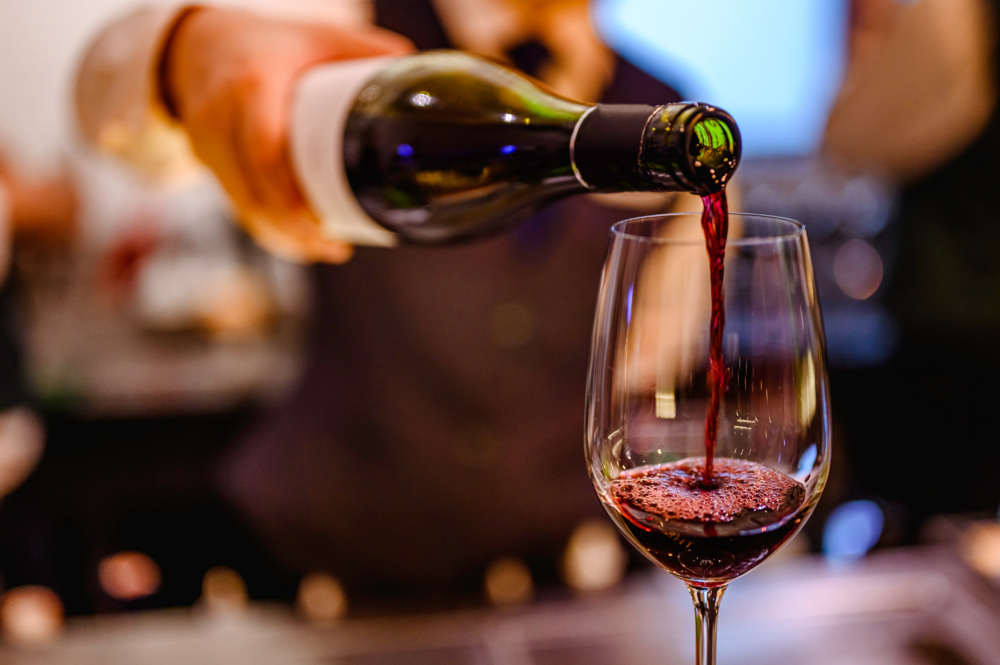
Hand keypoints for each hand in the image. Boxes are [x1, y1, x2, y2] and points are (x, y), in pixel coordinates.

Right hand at [162, 7, 413, 261]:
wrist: (198, 43)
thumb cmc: (265, 42)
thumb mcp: (314, 35)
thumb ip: (361, 48)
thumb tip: (410, 65)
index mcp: (252, 87)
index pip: (266, 154)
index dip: (291, 198)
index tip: (324, 223)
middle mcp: (221, 118)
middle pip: (253, 193)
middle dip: (294, 231)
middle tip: (335, 249)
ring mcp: (208, 143)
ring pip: (242, 206)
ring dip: (282, 238)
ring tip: (325, 250)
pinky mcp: (207, 162)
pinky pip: (235, 205)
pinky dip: (266, 229)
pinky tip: (296, 243)